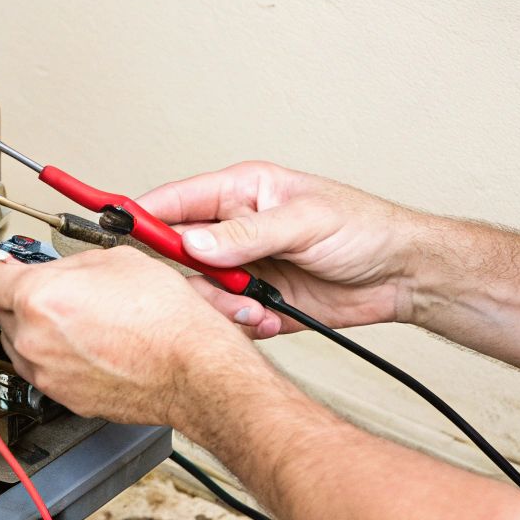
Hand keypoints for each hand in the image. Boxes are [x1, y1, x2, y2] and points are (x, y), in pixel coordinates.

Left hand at [0, 247, 264, 426]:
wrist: (192, 369)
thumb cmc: (165, 318)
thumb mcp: (117, 260)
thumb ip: (70, 264)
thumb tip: (58, 269)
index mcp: (38, 296)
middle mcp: (33, 339)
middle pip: (2, 312)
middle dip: (25, 299)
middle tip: (62, 293)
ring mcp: (46, 373)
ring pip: (22, 344)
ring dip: (40, 331)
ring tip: (84, 323)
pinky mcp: (64, 398)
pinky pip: (47, 371)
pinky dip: (60, 359)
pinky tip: (93, 347)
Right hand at [135, 161, 424, 337]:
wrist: (401, 276)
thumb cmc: (363, 229)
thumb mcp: (305, 221)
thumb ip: (247, 233)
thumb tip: (195, 242)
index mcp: (240, 193)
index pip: (175, 203)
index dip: (142, 218)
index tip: (118, 234)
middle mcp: (235, 232)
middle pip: (177, 255)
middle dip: (188, 277)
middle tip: (211, 288)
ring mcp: (244, 270)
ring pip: (199, 294)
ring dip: (220, 306)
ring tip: (253, 308)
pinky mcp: (257, 304)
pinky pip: (227, 321)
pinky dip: (241, 326)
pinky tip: (267, 320)